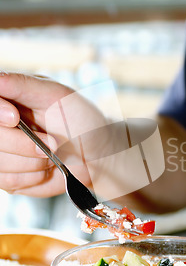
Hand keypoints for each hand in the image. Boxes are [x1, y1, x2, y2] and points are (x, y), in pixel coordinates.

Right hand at [0, 73, 104, 196]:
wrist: (95, 154)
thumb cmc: (79, 119)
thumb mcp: (56, 94)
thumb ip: (22, 85)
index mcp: (5, 99)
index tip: (14, 117)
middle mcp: (0, 126)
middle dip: (22, 143)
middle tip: (52, 142)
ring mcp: (1, 152)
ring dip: (33, 161)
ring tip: (53, 153)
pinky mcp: (6, 176)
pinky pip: (9, 180)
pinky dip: (34, 175)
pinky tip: (46, 167)